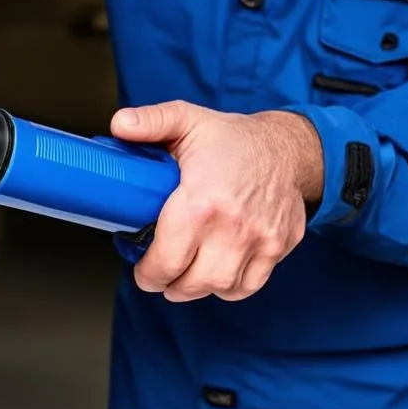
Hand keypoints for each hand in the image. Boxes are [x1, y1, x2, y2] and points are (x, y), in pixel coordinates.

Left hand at [110, 100, 323, 302]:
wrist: (288, 147)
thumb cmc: (232, 139)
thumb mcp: (187, 120)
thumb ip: (151, 122)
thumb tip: (119, 125)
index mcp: (202, 200)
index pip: (167, 261)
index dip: (148, 274)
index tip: (142, 270)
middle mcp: (233, 225)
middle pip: (192, 283)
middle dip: (168, 284)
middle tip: (159, 275)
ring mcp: (260, 239)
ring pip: (220, 288)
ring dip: (197, 288)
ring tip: (184, 274)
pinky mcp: (278, 247)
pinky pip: (249, 285)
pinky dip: (228, 287)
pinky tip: (214, 272)